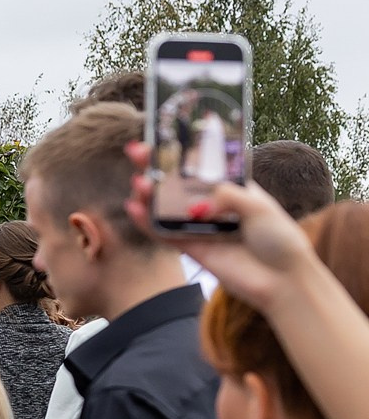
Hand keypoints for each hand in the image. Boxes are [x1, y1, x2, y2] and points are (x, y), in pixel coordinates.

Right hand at [123, 161, 312, 313]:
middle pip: (178, 183)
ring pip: (167, 207)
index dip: (181, 152)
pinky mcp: (192, 249)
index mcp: (233, 189)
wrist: (283, 280)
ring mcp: (200, 227)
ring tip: (138, 182)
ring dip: (149, 194)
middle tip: (135, 152)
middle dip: (156, 167)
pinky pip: (164, 234)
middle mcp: (213, 205)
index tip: (162, 137)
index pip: (202, 166)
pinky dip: (148, 223)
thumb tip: (200, 197)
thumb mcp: (260, 208)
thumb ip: (229, 196)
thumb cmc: (280, 240)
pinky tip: (134, 209)